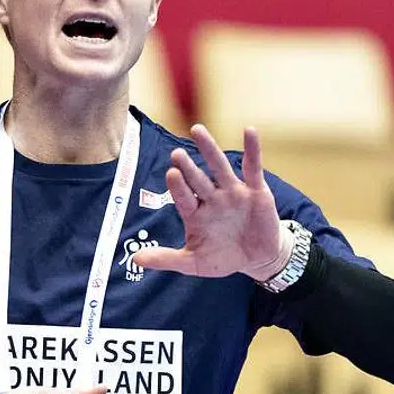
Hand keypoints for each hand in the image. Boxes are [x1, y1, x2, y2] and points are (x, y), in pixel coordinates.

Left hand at [131, 124, 290, 279]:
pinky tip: (249, 131)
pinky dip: (253, 150)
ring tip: (197, 130)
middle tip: (177, 154)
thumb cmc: (223, 257)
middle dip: (189, 167)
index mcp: (195, 212)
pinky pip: (253, 167)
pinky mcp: (255, 190)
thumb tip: (136, 259)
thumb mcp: (193, 263)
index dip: (178, 187)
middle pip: (198, 179)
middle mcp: (211, 198)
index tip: (171, 174)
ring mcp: (232, 192)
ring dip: (209, 149)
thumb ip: (166, 259)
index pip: (183, 197)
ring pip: (219, 167)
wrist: (257, 259)